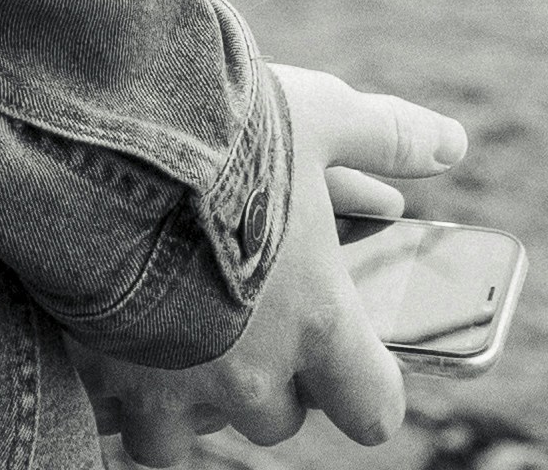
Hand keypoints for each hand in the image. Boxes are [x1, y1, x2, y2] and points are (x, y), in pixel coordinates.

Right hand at [81, 63, 468, 462]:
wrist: (96, 135)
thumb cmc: (223, 126)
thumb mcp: (320, 115)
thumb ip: (387, 138)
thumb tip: (451, 146)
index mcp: (318, 324)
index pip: (373, 409)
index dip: (369, 392)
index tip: (357, 366)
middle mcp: (249, 376)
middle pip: (275, 420)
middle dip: (265, 380)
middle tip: (247, 315)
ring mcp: (169, 389)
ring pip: (184, 433)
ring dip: (183, 396)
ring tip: (170, 328)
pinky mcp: (99, 382)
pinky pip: (111, 419)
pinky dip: (111, 391)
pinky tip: (102, 335)